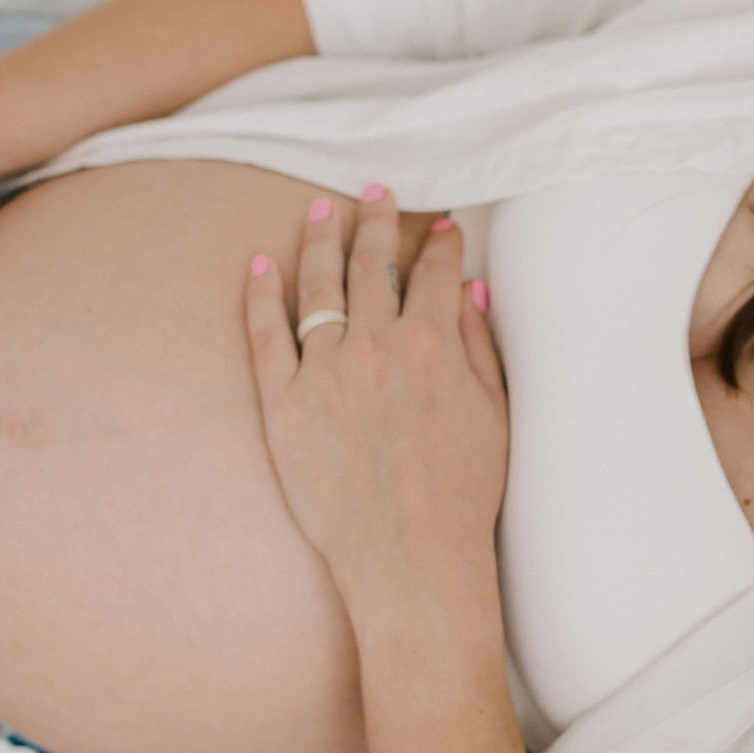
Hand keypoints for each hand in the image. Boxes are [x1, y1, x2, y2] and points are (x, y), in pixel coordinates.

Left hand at [243, 185, 506, 611]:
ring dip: (320, 241)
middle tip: (376, 193)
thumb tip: (467, 288)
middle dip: (376, 221)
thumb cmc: (463, 494)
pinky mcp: (283, 406)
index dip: (441, 243)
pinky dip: (260, 295)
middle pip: (371, 264)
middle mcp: (375, 347)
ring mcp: (324, 374)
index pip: (435, 272)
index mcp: (432, 344)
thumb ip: (477, 342)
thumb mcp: (494, 411)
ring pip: (317, 288)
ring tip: (321, 210)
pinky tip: (259, 265)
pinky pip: (264, 336)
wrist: (410, 558)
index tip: (441, 226)